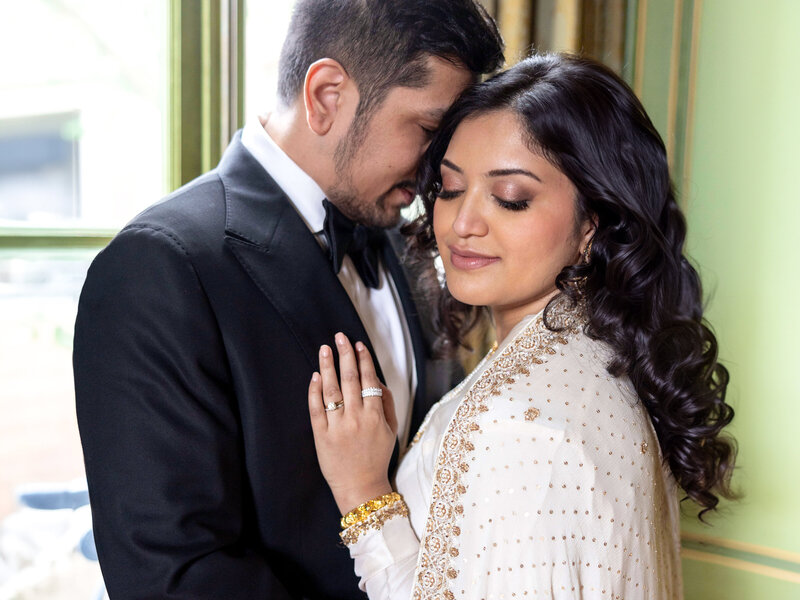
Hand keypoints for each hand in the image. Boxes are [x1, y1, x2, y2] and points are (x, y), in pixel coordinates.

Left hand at [308, 333, 396, 513]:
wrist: (361, 487)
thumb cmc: (376, 456)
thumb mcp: (391, 430)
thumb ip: (386, 403)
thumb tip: (376, 380)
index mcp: (375, 416)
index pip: (369, 380)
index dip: (364, 360)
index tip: (359, 344)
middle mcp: (357, 418)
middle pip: (350, 379)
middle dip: (345, 355)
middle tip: (340, 337)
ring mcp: (337, 427)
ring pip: (332, 390)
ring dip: (328, 366)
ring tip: (325, 349)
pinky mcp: (321, 435)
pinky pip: (316, 409)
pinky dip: (315, 391)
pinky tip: (315, 375)